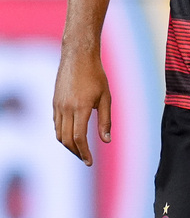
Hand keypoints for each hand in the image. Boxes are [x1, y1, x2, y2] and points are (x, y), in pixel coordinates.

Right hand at [53, 52, 111, 166]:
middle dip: (76, 152)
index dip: (84, 152)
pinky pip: (56, 124)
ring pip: (59, 133)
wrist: (78, 56)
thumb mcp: (105, 97)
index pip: (79, 138)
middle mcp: (66, 108)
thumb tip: (106, 141)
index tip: (89, 161)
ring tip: (80, 149)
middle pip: (67, 139)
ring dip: (68, 145)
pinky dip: (62, 134)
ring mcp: (58, 105)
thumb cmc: (96, 75)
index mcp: (81, 107)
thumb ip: (105, 120)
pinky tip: (72, 135)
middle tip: (86, 158)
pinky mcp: (54, 102)